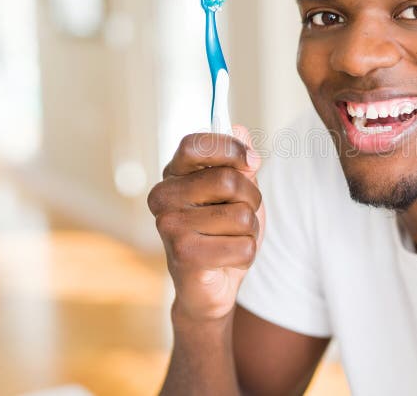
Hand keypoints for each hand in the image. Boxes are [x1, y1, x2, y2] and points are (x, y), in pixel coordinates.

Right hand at [148, 125, 263, 321]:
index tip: (253, 162)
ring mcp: (169, 225)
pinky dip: (247, 255)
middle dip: (251, 199)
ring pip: (242, 216)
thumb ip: (239, 161)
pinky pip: (243, 246)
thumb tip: (241, 129)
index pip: (196, 144)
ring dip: (250, 230)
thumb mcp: (237, 191)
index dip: (231, 148)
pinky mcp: (183, 255)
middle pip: (229, 180)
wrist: (211, 286)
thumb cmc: (222, 231)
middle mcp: (163, 196)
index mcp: (174, 174)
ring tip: (231, 239)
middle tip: (242, 214)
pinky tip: (227, 260)